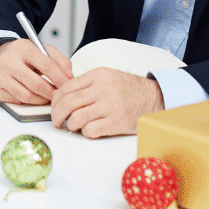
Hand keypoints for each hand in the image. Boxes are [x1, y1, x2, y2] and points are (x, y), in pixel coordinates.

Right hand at [0, 39, 73, 104]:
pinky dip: (28, 102)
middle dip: (52, 93)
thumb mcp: (40, 50)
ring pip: (26, 96)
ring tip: (48, 97)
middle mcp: (9, 61)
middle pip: (36, 84)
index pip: (46, 65)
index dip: (60, 78)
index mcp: (23, 48)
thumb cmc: (21, 55)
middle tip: (59, 95)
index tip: (68, 85)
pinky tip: (33, 97)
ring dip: (41, 100)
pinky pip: (16, 101)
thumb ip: (58, 59)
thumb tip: (69, 75)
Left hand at [50, 68, 164, 138]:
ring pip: (76, 118)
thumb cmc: (128, 90)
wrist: (153, 98)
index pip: (66, 87)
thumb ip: (86, 84)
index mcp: (98, 75)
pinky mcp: (116, 122)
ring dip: (71, 125)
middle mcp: (103, 88)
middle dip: (57, 115)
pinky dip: (85, 132)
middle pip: (68, 103)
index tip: (54, 108)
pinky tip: (89, 129)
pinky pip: (90, 130)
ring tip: (74, 126)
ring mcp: (110, 105)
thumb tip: (61, 97)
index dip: (55, 100)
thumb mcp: (107, 77)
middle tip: (57, 121)